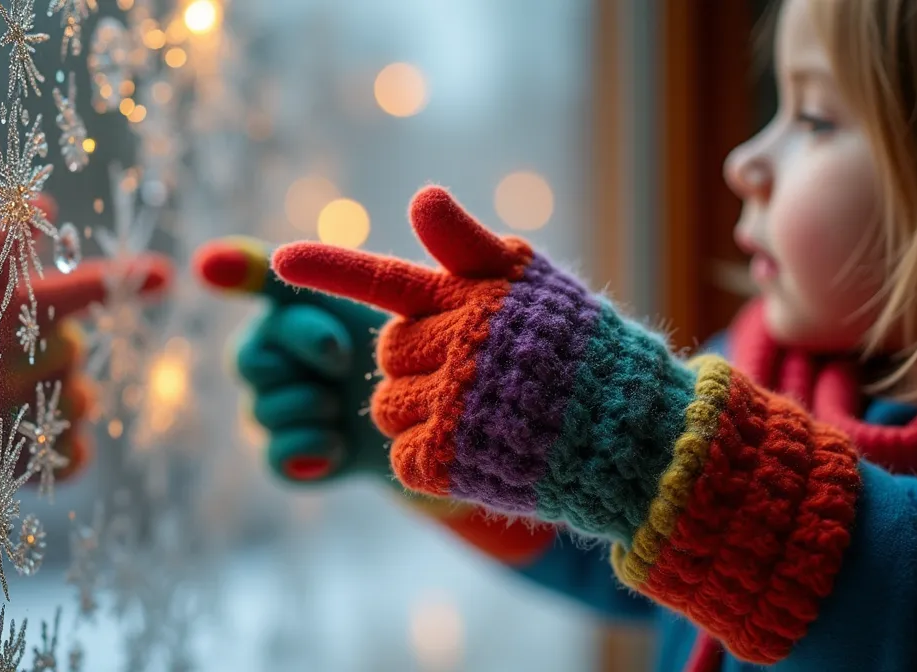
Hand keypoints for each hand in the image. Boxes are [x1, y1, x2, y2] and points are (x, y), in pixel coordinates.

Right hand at [0, 195, 173, 486]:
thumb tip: (46, 202)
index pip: (63, 291)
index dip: (113, 282)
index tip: (165, 274)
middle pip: (73, 346)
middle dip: (48, 348)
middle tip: (0, 360)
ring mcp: (7, 420)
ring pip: (81, 398)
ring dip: (55, 397)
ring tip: (2, 401)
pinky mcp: (20, 468)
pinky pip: (78, 450)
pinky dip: (58, 446)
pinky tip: (14, 438)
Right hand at [193, 237, 389, 482]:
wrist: (420, 414)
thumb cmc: (396, 346)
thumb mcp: (375, 297)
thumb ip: (319, 268)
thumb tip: (218, 255)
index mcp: (278, 315)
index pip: (264, 314)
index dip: (305, 332)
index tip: (339, 349)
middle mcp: (261, 361)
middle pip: (249, 362)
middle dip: (309, 364)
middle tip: (347, 365)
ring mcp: (264, 412)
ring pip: (265, 411)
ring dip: (319, 407)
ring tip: (346, 403)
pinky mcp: (280, 458)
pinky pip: (275, 456)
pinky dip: (315, 448)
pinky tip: (340, 442)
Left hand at [273, 186, 607, 513]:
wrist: (637, 438)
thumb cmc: (583, 353)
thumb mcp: (533, 286)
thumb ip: (467, 246)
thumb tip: (421, 196)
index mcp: (470, 298)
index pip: (385, 278)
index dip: (328, 269)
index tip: (279, 262)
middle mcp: (456, 346)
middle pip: (387, 354)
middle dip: (418, 363)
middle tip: (474, 373)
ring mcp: (451, 404)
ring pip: (387, 408)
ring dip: (419, 414)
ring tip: (482, 414)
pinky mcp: (448, 458)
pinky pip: (402, 457)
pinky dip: (430, 460)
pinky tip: (480, 451)